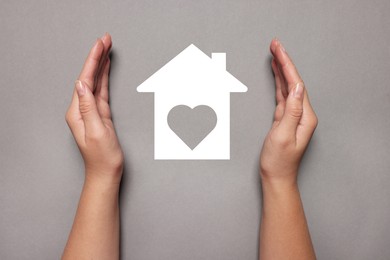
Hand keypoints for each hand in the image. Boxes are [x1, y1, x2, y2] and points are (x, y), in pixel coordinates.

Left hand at [65, 33, 123, 183]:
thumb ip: (89, 107)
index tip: (101, 44)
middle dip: (97, 57)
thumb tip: (82, 84)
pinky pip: (101, 90)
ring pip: (95, 82)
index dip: (93, 61)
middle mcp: (81, 109)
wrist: (106, 172)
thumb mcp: (97, 132)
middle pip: (88, 77)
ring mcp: (90, 111)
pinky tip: (106, 69)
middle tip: (106, 39)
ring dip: (100, 64)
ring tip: (106, 48)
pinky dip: (104, 77)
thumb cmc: (102, 157)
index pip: (84, 80)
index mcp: (77, 112)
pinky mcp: (99, 114)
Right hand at [260, 39, 317, 185]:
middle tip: (275, 45)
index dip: (287, 66)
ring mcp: (294, 115)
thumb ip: (291, 111)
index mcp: (305, 117)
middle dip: (284, 62)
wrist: (276, 176)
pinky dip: (278, 82)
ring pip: (288, 87)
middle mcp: (302, 114)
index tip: (278, 50)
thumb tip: (296, 88)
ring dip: (281, 70)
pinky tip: (276, 74)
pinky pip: (283, 95)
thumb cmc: (279, 161)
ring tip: (274, 54)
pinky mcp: (285, 118)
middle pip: (294, 82)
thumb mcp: (283, 136)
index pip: (297, 85)